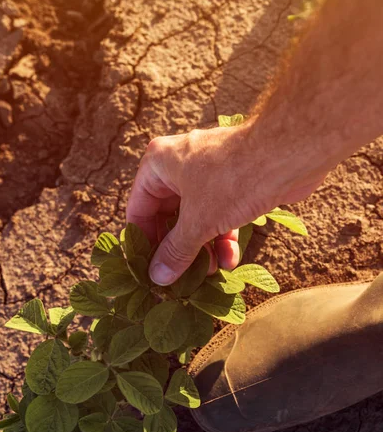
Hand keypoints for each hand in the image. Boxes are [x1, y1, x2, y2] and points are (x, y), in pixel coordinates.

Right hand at [126, 124, 322, 285]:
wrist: (290, 154)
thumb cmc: (234, 180)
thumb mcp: (198, 221)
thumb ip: (175, 250)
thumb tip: (157, 277)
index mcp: (159, 163)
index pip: (139, 209)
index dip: (144, 242)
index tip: (150, 270)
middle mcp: (179, 165)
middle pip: (169, 217)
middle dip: (179, 249)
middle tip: (181, 277)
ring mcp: (207, 174)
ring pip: (196, 219)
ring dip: (202, 248)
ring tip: (208, 272)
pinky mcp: (233, 184)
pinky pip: (219, 215)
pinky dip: (222, 238)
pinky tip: (229, 261)